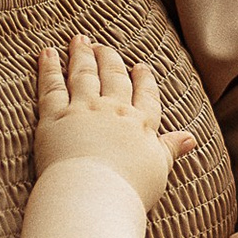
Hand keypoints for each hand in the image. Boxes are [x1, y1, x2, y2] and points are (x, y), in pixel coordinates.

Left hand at [34, 35, 195, 205]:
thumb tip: (190, 138)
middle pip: (113, 77)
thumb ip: (170, 149)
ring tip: (79, 40)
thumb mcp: (158, 170)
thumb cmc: (129, 191)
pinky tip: (48, 53)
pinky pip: (51, 86)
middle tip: (103, 46)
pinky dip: (49, 68)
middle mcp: (113, 111)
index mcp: (140, 125)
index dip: (143, 80)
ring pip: (83, 74)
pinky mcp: (55, 117)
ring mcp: (83, 110)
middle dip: (109, 59)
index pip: (146, 96)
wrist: (95, 196)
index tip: (141, 67)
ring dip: (81, 55)